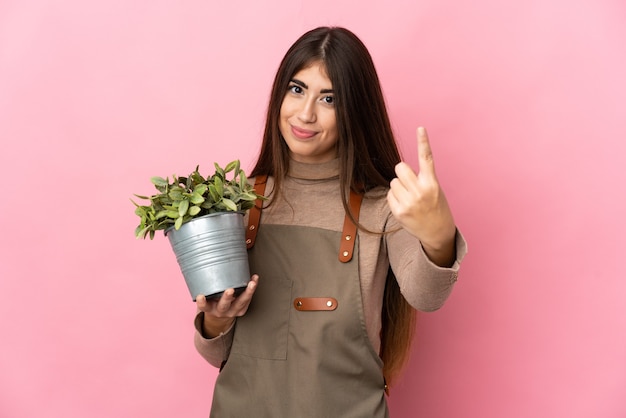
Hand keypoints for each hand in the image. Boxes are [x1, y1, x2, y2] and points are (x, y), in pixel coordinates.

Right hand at [196, 274, 258, 337]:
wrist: (221, 314)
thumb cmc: (212, 299)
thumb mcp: (206, 294)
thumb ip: (204, 282)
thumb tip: (199, 257)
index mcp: (209, 308)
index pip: (203, 306)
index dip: (202, 302)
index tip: (201, 296)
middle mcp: (220, 311)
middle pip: (224, 305)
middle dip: (227, 298)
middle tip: (230, 290)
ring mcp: (232, 311)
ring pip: (240, 302)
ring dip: (247, 292)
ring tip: (252, 283)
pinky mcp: (242, 309)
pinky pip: (248, 299)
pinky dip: (252, 288)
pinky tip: (254, 278)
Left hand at [387, 127, 455, 266]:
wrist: (438, 233)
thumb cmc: (436, 208)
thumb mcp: (436, 190)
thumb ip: (421, 179)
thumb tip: (401, 171)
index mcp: (432, 184)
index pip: (426, 159)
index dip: (423, 142)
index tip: (420, 127)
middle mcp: (421, 192)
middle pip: (400, 167)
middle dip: (402, 172)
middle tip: (409, 183)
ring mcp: (409, 203)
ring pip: (393, 182)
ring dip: (398, 187)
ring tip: (409, 198)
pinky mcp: (399, 212)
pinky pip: (390, 195)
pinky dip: (395, 198)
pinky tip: (405, 206)